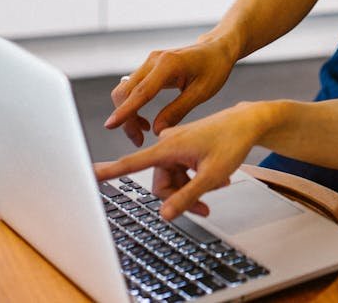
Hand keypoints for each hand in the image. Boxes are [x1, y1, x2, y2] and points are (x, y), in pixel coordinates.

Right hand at [94, 104, 260, 220]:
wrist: (249, 122)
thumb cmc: (232, 142)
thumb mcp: (212, 174)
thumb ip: (187, 196)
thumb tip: (164, 215)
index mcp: (168, 146)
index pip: (132, 163)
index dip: (109, 172)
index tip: (88, 175)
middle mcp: (167, 143)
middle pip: (160, 182)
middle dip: (179, 196)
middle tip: (204, 208)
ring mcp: (175, 144)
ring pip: (172, 178)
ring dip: (191, 188)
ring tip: (218, 186)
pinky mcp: (183, 146)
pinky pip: (180, 169)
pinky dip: (194, 177)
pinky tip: (217, 178)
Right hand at [104, 38, 236, 145]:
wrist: (216, 49)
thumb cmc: (214, 68)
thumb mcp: (201, 93)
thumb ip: (178, 111)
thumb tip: (156, 131)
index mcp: (169, 64)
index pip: (141, 91)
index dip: (125, 111)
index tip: (110, 125)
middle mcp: (154, 60)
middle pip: (125, 92)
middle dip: (126, 119)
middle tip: (139, 140)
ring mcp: (149, 62)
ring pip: (125, 91)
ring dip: (128, 114)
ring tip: (143, 133)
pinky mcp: (148, 67)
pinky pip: (132, 89)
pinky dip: (133, 106)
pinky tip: (146, 121)